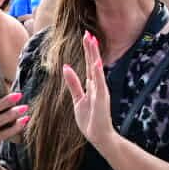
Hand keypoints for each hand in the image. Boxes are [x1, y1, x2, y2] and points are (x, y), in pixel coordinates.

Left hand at [64, 32, 116, 152]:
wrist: (99, 137)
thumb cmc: (90, 120)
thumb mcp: (77, 99)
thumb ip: (73, 83)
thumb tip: (66, 67)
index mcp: (92, 85)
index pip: (90, 64)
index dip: (88, 50)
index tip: (86, 36)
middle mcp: (98, 85)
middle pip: (94, 62)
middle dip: (91, 48)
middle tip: (88, 33)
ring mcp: (101, 91)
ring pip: (96, 68)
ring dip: (94, 54)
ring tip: (92, 40)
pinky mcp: (101, 98)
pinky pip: (99, 83)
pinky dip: (98, 72)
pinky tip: (96, 62)